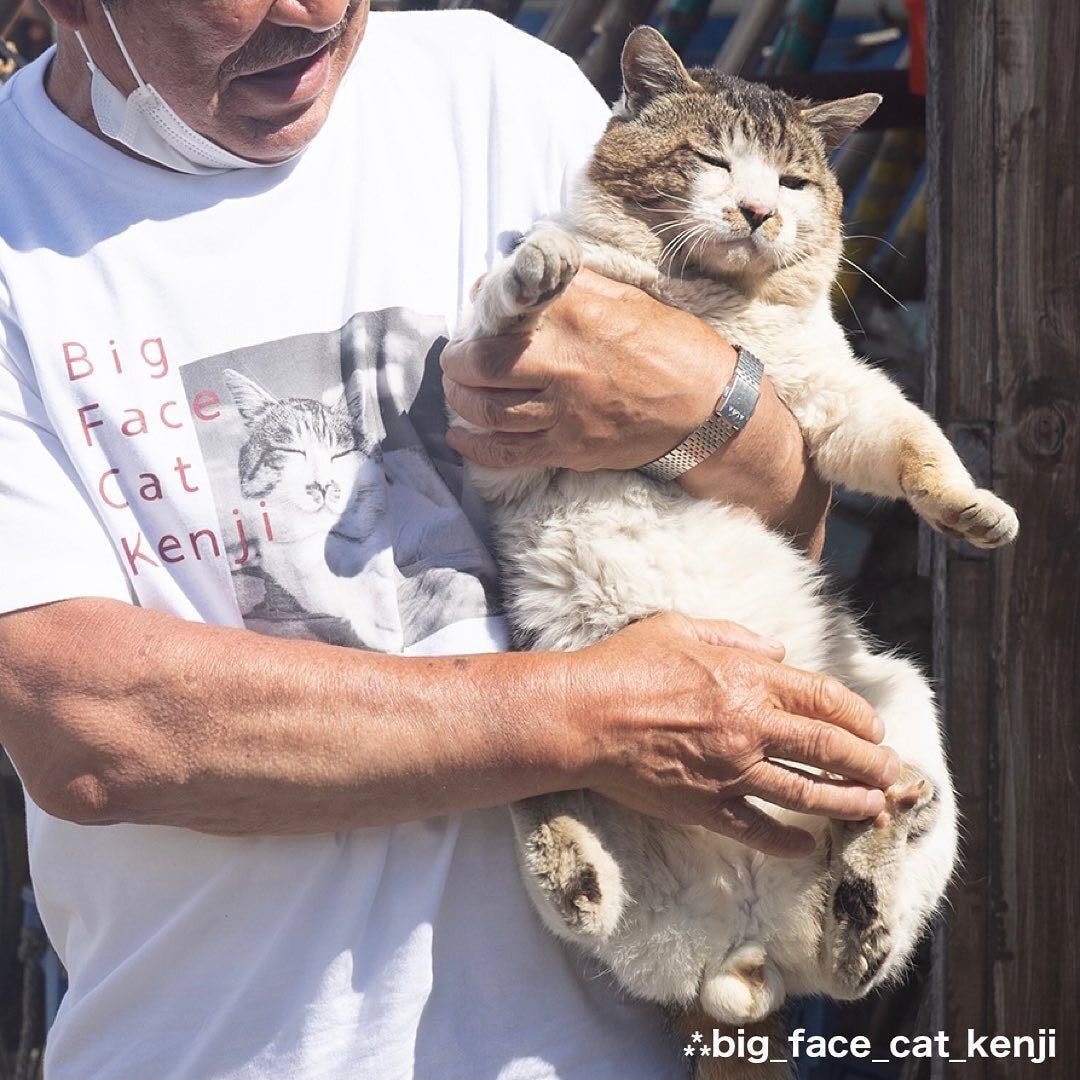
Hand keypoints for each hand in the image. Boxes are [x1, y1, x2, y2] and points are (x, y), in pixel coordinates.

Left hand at [443, 268, 829, 550]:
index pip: (508, 305)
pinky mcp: (568, 448)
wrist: (711, 410)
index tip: (477, 310)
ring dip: (460, 400)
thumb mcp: (628, 300)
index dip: (481, 307)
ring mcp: (563, 411)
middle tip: (456, 358)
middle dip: (457, 361)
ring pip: (486, 409)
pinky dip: (475, 447)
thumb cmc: (674, 349)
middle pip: (480, 363)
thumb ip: (575, 287)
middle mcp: (563, 362)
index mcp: (578, 315)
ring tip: (458, 391)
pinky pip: (507, 453)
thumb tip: (528, 274)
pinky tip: (462, 437)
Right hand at [571, 613, 899, 857]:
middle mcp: (748, 725)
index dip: (858, 715)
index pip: (823, 697)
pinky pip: (757, 830)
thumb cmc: (624, 665)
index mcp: (746, 678)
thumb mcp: (679, 627)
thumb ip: (733, 635)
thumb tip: (776, 650)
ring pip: (805, 793)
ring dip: (847, 803)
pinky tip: (806, 846)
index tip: (874, 730)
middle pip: (828, 748)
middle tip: (893, 774)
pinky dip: (786, 841)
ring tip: (873, 809)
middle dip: (870, 763)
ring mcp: (730, 770)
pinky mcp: (705, 805)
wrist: (582, 717)